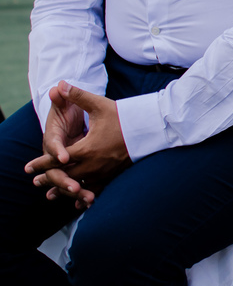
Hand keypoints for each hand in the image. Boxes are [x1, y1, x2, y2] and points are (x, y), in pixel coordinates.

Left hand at [26, 82, 130, 207]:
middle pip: (65, 175)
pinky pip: (96, 188)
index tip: (29, 168)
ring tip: (52, 195)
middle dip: (50, 178)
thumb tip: (60, 84)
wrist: (151, 128)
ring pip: (80, 184)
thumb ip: (78, 96)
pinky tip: (80, 201)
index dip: (42, 163)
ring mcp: (105, 171)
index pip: (58, 158)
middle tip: (36, 182)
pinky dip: (84, 194)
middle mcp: (94, 163)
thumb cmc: (124, 116)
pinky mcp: (114, 174)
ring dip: (65, 189)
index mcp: (87, 148)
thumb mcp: (100, 105)